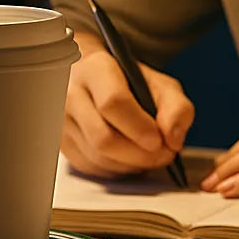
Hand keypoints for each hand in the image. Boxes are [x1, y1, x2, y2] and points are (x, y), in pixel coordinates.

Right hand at [61, 39, 193, 178]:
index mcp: (96, 69)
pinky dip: (116, 169)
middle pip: (103, 138)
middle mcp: (71, 93)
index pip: (113, 102)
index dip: (139, 127)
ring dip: (130, 164)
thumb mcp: (160, 84)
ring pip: (97, 157)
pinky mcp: (61, 143)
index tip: (159, 141)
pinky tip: (129, 158)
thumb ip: (177, 107)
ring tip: (149, 155)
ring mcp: (61, 120)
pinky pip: (90, 168)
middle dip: (139, 154)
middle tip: (163, 154)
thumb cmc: (129, 80)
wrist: (96, 79)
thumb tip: (172, 139)